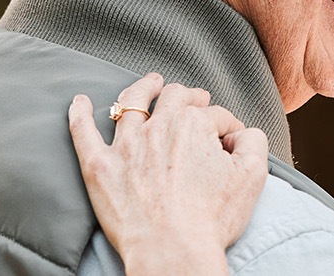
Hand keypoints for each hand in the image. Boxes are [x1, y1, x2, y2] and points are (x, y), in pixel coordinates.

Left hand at [68, 73, 269, 275]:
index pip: (216, 116)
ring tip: (150, 83)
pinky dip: (80, 114)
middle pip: (174, 98)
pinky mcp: (99, 166)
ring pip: (131, 103)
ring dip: (143, 89)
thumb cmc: (211, 219)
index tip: (231, 142)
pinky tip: (80, 102)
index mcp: (193, 124)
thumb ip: (253, 142)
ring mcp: (125, 145)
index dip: (228, 128)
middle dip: (189, 95)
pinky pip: (83, 132)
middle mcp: (157, 126)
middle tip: (196, 98)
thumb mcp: (252, 177)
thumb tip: (242, 133)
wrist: (171, 250)